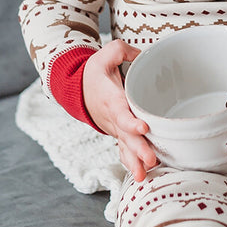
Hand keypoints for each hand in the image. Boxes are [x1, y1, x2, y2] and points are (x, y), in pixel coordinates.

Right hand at [81, 40, 157, 181]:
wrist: (76, 90)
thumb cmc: (94, 72)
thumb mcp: (105, 53)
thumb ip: (122, 50)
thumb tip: (141, 53)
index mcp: (111, 99)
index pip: (121, 113)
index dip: (131, 122)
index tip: (144, 128)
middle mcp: (112, 118)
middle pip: (125, 136)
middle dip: (138, 150)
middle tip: (150, 161)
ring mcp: (114, 129)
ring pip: (124, 148)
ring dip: (134, 162)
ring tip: (144, 176)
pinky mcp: (118, 134)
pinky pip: (123, 150)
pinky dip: (130, 163)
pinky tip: (142, 175)